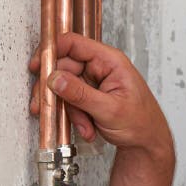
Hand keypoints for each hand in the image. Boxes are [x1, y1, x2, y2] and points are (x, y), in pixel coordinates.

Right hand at [29, 33, 172, 153]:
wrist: (147, 142)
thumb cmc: (141, 123)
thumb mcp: (109, 109)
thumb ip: (80, 94)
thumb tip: (55, 78)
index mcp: (110, 61)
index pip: (74, 44)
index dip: (51, 52)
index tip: (37, 68)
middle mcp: (101, 67)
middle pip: (63, 67)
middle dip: (55, 92)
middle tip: (45, 107)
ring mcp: (95, 81)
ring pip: (64, 87)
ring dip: (69, 110)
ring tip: (84, 125)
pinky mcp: (90, 94)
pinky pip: (70, 100)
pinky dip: (75, 116)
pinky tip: (88, 128)